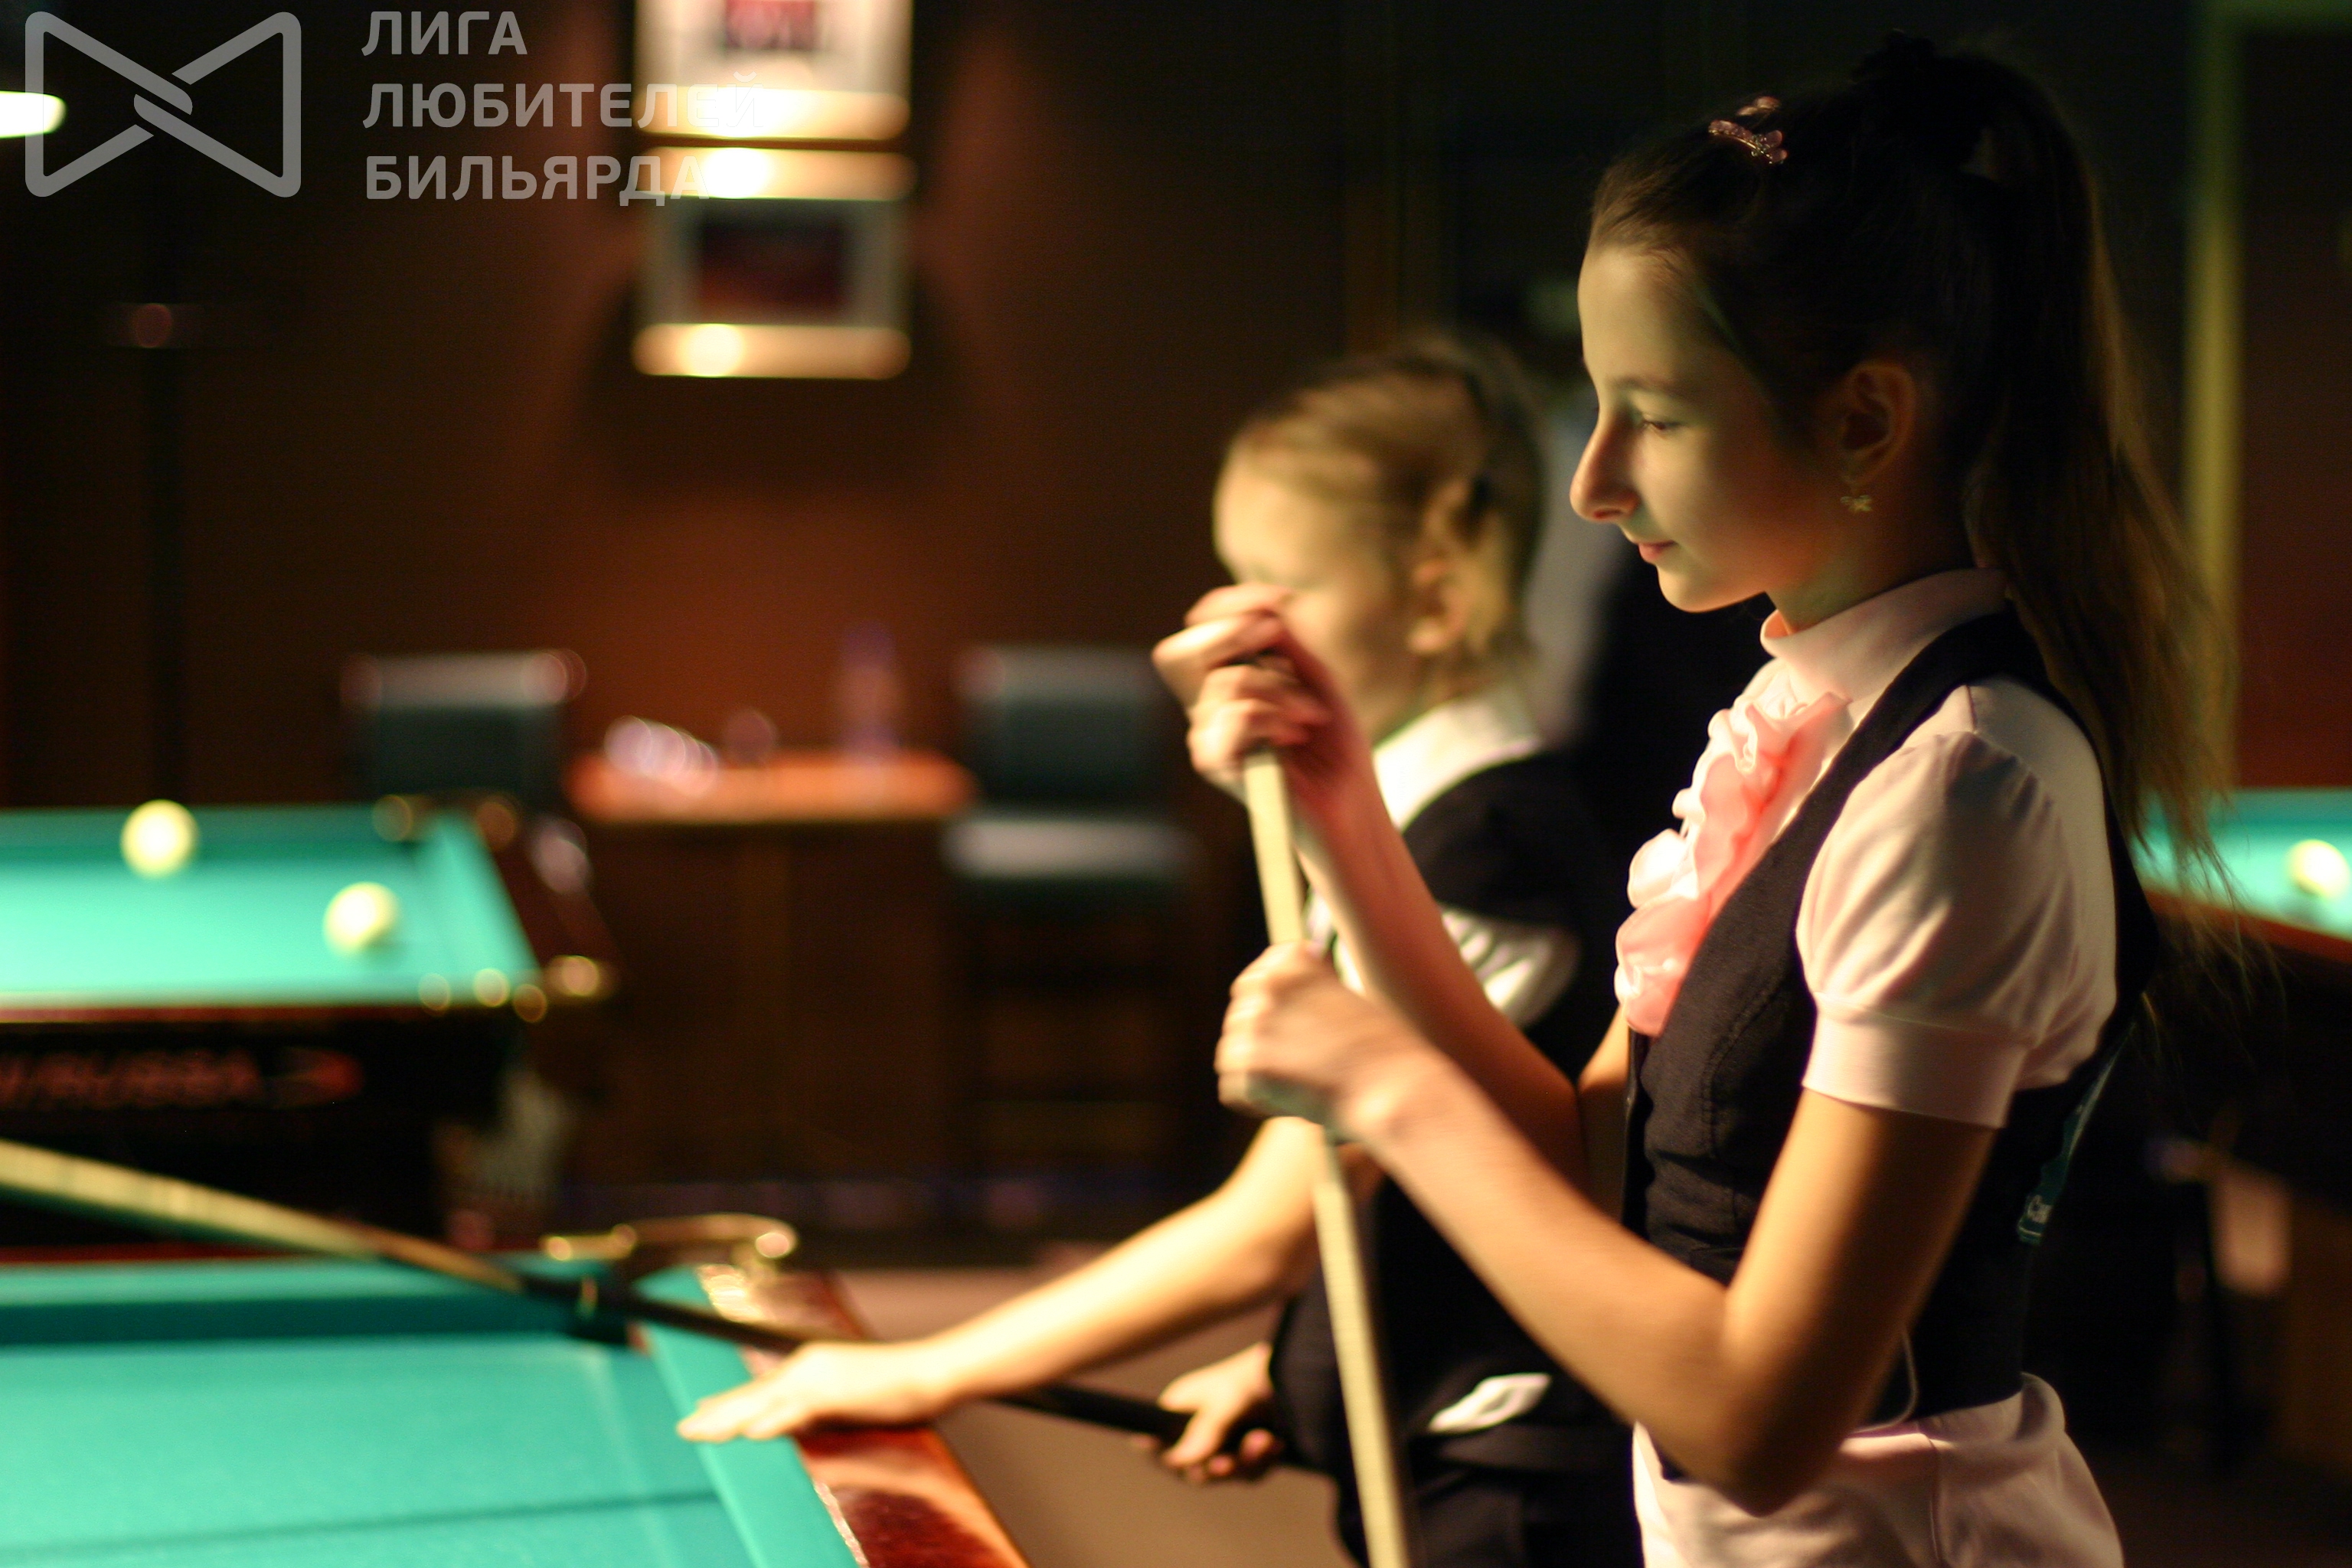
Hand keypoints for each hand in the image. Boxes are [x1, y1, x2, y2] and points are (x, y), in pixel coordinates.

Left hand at [676, 1340, 954, 1442]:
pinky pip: (797, 1410)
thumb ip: (817, 1411)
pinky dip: (772, 1421)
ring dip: (730, 1418)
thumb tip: (793, 1425)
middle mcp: (808, 1366)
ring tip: (700, 1432)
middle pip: (753, 1394)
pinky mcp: (836, 1391)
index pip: (760, 1387)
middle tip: (683, 1428)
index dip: (728, 1401)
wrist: (931, 1371)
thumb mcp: (847, 1400)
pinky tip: (751, 1433)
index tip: (700, 1410)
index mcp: (810, 1366)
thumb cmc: (896, 1387)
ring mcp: (820, 1377)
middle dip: (716, 1413)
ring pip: (765, 1401)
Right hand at [1144, 1341, 1283, 1483]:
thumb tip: (1177, 1461)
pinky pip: (1248, 1475)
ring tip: (1265, 1440)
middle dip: (1216, 1467)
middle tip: (1229, 1462)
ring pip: (1224, 1475)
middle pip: (1192, 1470)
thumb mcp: (1228, 1401)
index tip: (1183, 1464)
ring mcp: (1223, 1444)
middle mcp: (1197, 1429)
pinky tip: (1275, 1444)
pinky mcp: (1248, 1454)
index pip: (1158, 1444)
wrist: (1296, 1375)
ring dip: (1245, 1462)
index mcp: (1181, 1409)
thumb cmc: (1252, 1377)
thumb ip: (1205, 1430)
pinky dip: (1262, 1463)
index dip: (1165, 1459)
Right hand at [1151, 591, 1371, 832]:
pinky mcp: (1214, 762)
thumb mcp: (1315, 678)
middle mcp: (1208, 707)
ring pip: (1228, 681)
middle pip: (1178, 653)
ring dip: (1282, 690)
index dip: (1230, 604)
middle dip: (1230, 632)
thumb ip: (1285, 642)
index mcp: (1227, 681)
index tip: (1283, 599)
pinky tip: (1294, 739)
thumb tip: (1263, 611)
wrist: (1348, 803)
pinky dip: (1276, 718)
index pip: (1201, 629)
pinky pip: (1237, 714)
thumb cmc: (1335, 745)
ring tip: (1310, 717)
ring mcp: (1207, 736)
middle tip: (1275, 639)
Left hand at [1218, 944, 1433, 1137]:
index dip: (1274, 1012)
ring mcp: (1256, 1025)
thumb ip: (1303, 996)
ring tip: (1304, 1086)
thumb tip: (1262, 1012)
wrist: (1398, 1090)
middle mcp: (1268, 986)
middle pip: (1239, 1019)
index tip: (1301, 1031)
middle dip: (1263, 1046)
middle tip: (1304, 1067)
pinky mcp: (1250, 1067)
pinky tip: (1294, 1105)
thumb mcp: (1343, 1001)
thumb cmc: (1383, 1053)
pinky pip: (1232, 1090)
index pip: (1256, 981)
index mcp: (1292, 961)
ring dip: (1259, 1076)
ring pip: (1232, 1055)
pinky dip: (1257, 1104)